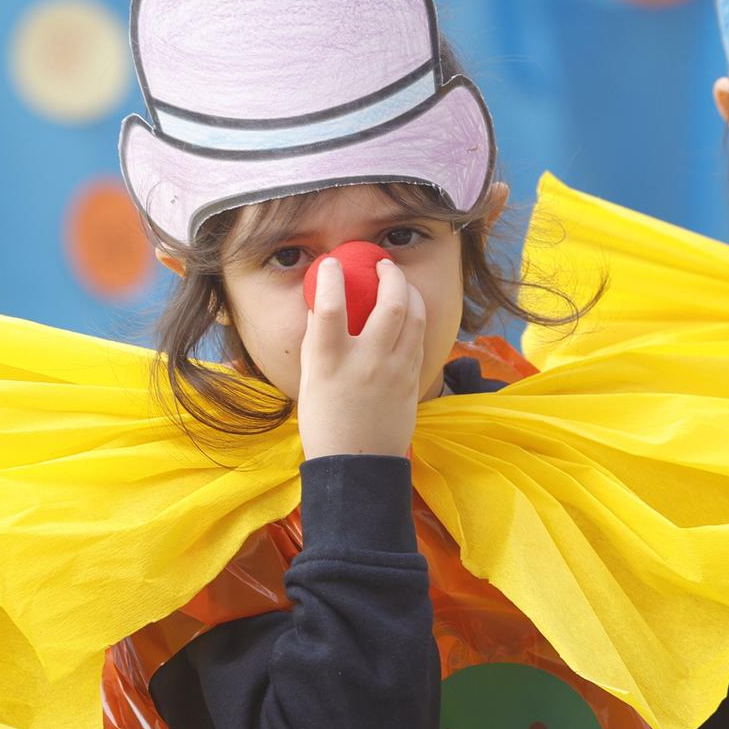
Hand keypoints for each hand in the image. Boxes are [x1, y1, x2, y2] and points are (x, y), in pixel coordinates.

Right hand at [295, 257, 427, 459]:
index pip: (331, 308)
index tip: (333, 262)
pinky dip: (415, 320)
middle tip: (384, 265)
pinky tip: (408, 315)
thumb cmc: (324, 422)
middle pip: (391, 304)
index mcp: (330, 362)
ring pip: (415, 318)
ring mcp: (395, 371)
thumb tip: (319, 305)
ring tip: (400, 283)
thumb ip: (316, 341)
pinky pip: (419, 340)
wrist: (357, 466)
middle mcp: (367, 362)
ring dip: (410, 292)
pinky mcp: (412, 381)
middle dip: (391, 275)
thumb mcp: (309, 380)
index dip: (332, 278)